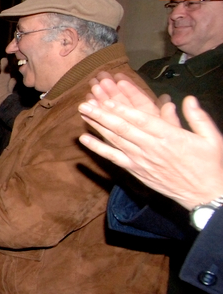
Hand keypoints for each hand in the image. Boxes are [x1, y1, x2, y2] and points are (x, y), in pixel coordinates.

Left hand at [78, 77, 222, 209]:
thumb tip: (188, 99)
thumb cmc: (210, 165)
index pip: (142, 120)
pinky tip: (84, 140)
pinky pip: (113, 158)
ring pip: (115, 141)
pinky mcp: (136, 171)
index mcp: (170, 137)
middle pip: (122, 129)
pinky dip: (98, 148)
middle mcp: (152, 148)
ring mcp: (141, 160)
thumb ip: (198, 117)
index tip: (108, 100)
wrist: (205, 194)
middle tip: (85, 104)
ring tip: (83, 114)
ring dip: (97, 126)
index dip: (123, 110)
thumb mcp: (211, 138)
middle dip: (102, 115)